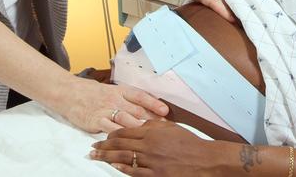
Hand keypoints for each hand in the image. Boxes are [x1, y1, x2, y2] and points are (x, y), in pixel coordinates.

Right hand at [53, 77, 167, 133]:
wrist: (70, 93)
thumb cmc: (94, 94)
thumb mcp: (113, 92)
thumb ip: (130, 100)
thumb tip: (153, 109)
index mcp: (121, 91)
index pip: (140, 96)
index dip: (153, 103)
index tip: (165, 111)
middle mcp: (115, 100)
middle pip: (136, 110)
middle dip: (151, 120)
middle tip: (164, 129)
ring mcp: (105, 111)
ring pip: (125, 121)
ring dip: (138, 129)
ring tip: (151, 137)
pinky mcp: (96, 121)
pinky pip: (110, 130)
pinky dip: (120, 137)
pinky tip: (128, 143)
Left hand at [90, 120, 227, 175]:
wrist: (203, 160)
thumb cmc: (189, 143)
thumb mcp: (171, 128)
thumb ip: (153, 125)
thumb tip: (139, 123)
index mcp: (151, 132)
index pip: (124, 132)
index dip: (110, 135)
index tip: (102, 137)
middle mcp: (148, 146)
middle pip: (119, 145)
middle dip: (103, 146)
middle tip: (92, 148)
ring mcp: (151, 161)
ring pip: (123, 158)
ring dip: (107, 158)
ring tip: (96, 157)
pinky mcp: (155, 175)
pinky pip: (134, 172)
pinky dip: (122, 169)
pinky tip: (113, 167)